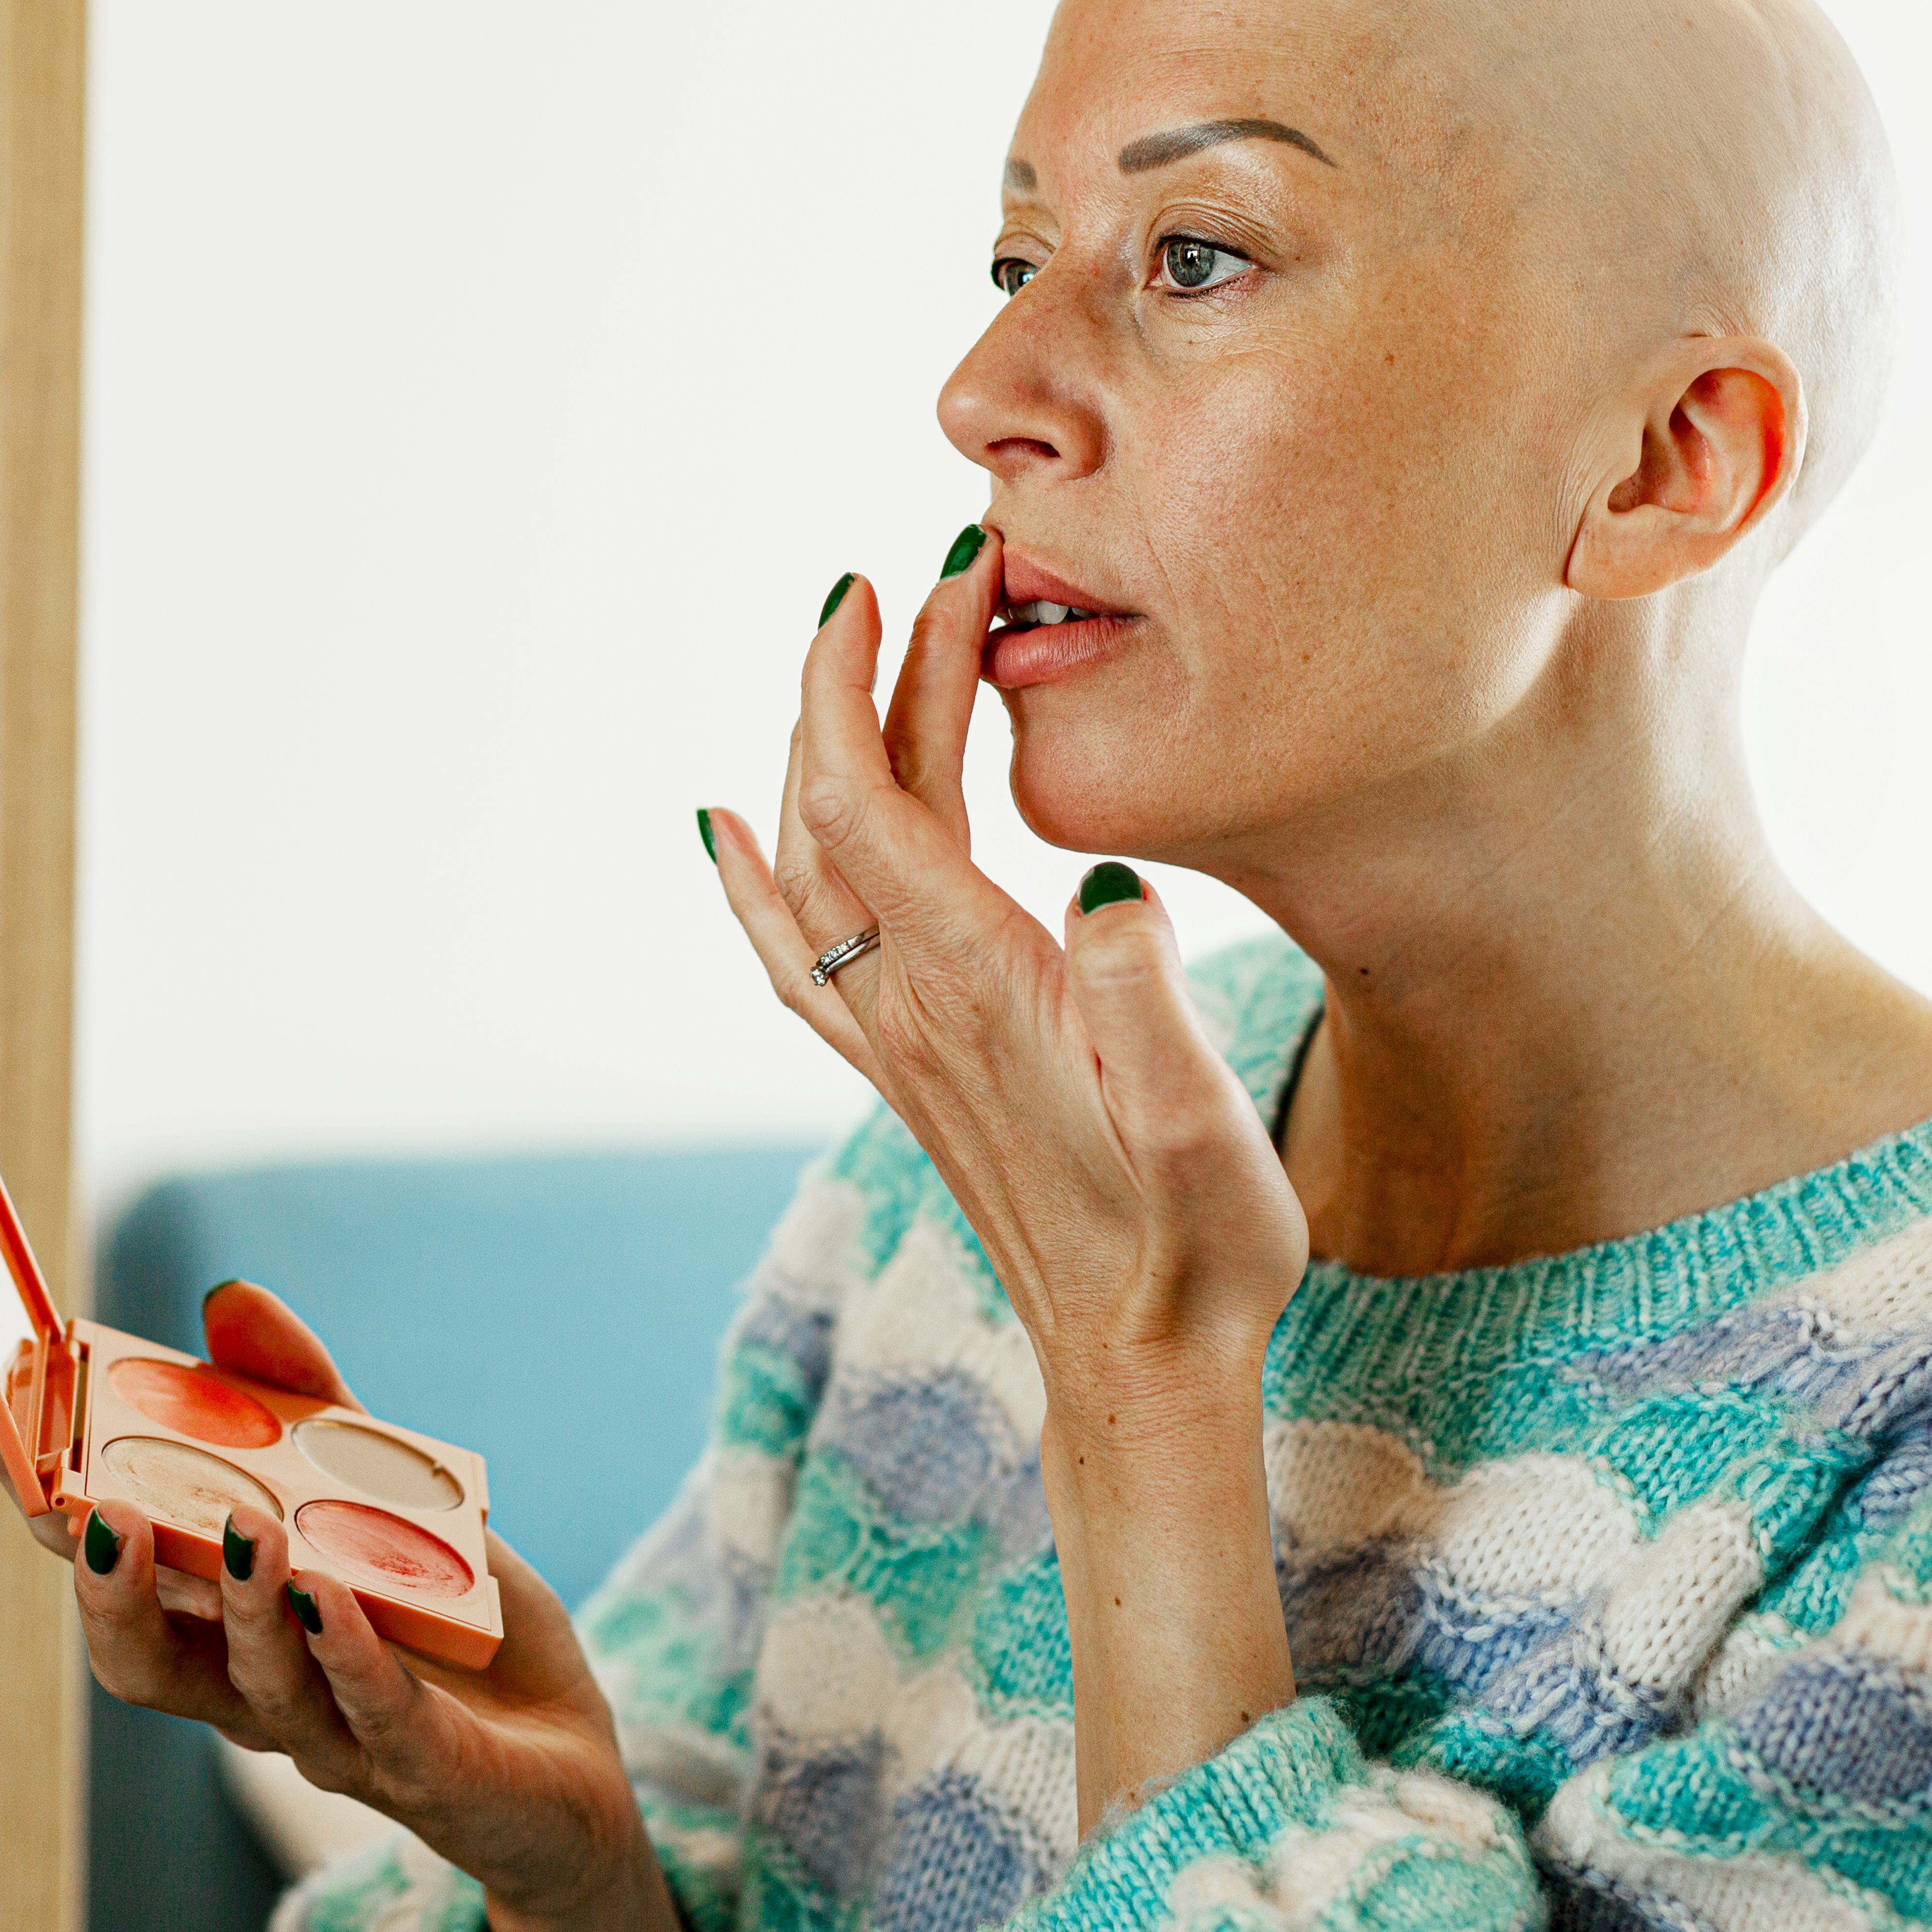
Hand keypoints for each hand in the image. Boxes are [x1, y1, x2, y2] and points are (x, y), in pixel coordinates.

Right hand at [0, 1282, 705, 1931]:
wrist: (566, 1764)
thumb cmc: (456, 1627)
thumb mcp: (388, 1494)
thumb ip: (309, 1403)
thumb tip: (228, 1298)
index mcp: (223, 1625)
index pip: (106, 1567)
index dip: (42, 1498)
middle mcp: (254, 1693)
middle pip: (142, 1656)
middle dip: (105, 1583)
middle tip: (92, 1506)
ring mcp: (334, 1737)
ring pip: (253, 1688)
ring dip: (242, 1608)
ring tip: (245, 1528)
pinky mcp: (423, 1767)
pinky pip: (373, 1713)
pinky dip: (349, 1653)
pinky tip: (336, 1597)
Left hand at [702, 536, 1307, 1415]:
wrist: (1140, 1365)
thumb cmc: (1196, 1246)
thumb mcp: (1207, 1128)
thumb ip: (1151, 1006)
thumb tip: (1105, 882)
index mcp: (978, 990)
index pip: (877, 793)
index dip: (881, 671)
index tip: (919, 569)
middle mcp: (909, 1008)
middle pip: (843, 803)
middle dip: (869, 671)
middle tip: (934, 566)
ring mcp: (893, 1043)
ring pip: (814, 859)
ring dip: (827, 741)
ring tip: (865, 642)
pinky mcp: (903, 1075)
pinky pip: (791, 951)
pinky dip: (752, 873)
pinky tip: (724, 830)